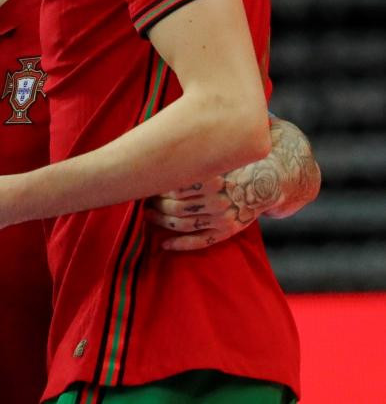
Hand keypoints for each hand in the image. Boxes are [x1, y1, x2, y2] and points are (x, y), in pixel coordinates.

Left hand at [145, 170, 274, 250]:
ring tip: (149, 216)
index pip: (175, 188)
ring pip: (183, 224)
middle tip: (146, 202)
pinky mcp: (225, 232)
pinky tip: (164, 244)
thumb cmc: (230, 170)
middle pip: (176, 207)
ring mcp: (222, 219)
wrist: (260, 186)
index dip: (158, 189)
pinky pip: (199, 242)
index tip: (149, 186)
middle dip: (156, 206)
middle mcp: (218, 202)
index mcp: (213, 182)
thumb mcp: (214, 162)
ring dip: (162, 222)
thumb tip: (156, 166)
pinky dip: (179, 244)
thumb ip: (192, 164)